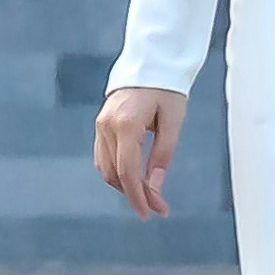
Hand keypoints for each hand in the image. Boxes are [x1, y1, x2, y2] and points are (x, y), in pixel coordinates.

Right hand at [90, 82, 182, 216]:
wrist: (151, 61)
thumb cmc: (167, 89)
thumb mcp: (173, 121)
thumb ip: (163, 154)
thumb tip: (155, 187)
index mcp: (126, 123)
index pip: (128, 171)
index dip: (138, 196)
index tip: (150, 213)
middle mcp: (108, 125)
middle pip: (116, 173)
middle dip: (136, 194)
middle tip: (159, 206)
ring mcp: (101, 125)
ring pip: (106, 168)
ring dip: (125, 185)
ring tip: (149, 194)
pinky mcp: (101, 124)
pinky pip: (103, 157)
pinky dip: (117, 172)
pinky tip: (134, 178)